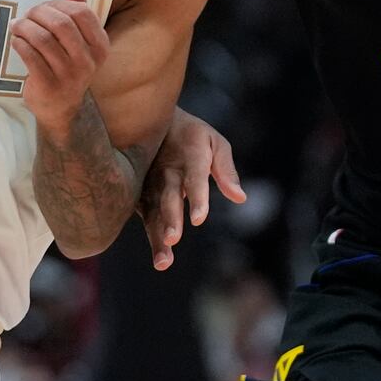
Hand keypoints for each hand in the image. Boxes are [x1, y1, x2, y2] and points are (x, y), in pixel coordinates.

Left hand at [10, 0, 108, 131]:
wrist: (60, 108)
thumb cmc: (68, 65)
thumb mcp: (78, 39)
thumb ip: (79, 7)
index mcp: (100, 46)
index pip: (82, 12)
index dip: (59, 4)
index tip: (45, 8)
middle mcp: (89, 61)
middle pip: (60, 23)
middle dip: (38, 13)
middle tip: (26, 15)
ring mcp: (69, 75)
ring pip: (42, 38)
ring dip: (24, 27)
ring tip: (17, 26)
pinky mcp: (48, 86)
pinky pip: (29, 55)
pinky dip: (19, 43)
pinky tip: (16, 41)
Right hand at [139, 110, 245, 270]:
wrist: (150, 119)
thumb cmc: (191, 135)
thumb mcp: (214, 141)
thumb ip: (226, 169)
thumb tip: (240, 198)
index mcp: (189, 154)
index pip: (194, 177)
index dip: (196, 197)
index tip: (199, 218)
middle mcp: (167, 170)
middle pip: (168, 196)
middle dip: (170, 217)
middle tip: (174, 238)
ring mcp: (150, 182)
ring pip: (153, 212)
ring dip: (157, 236)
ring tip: (164, 261)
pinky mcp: (140, 193)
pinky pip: (145, 217)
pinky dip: (151, 236)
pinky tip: (159, 258)